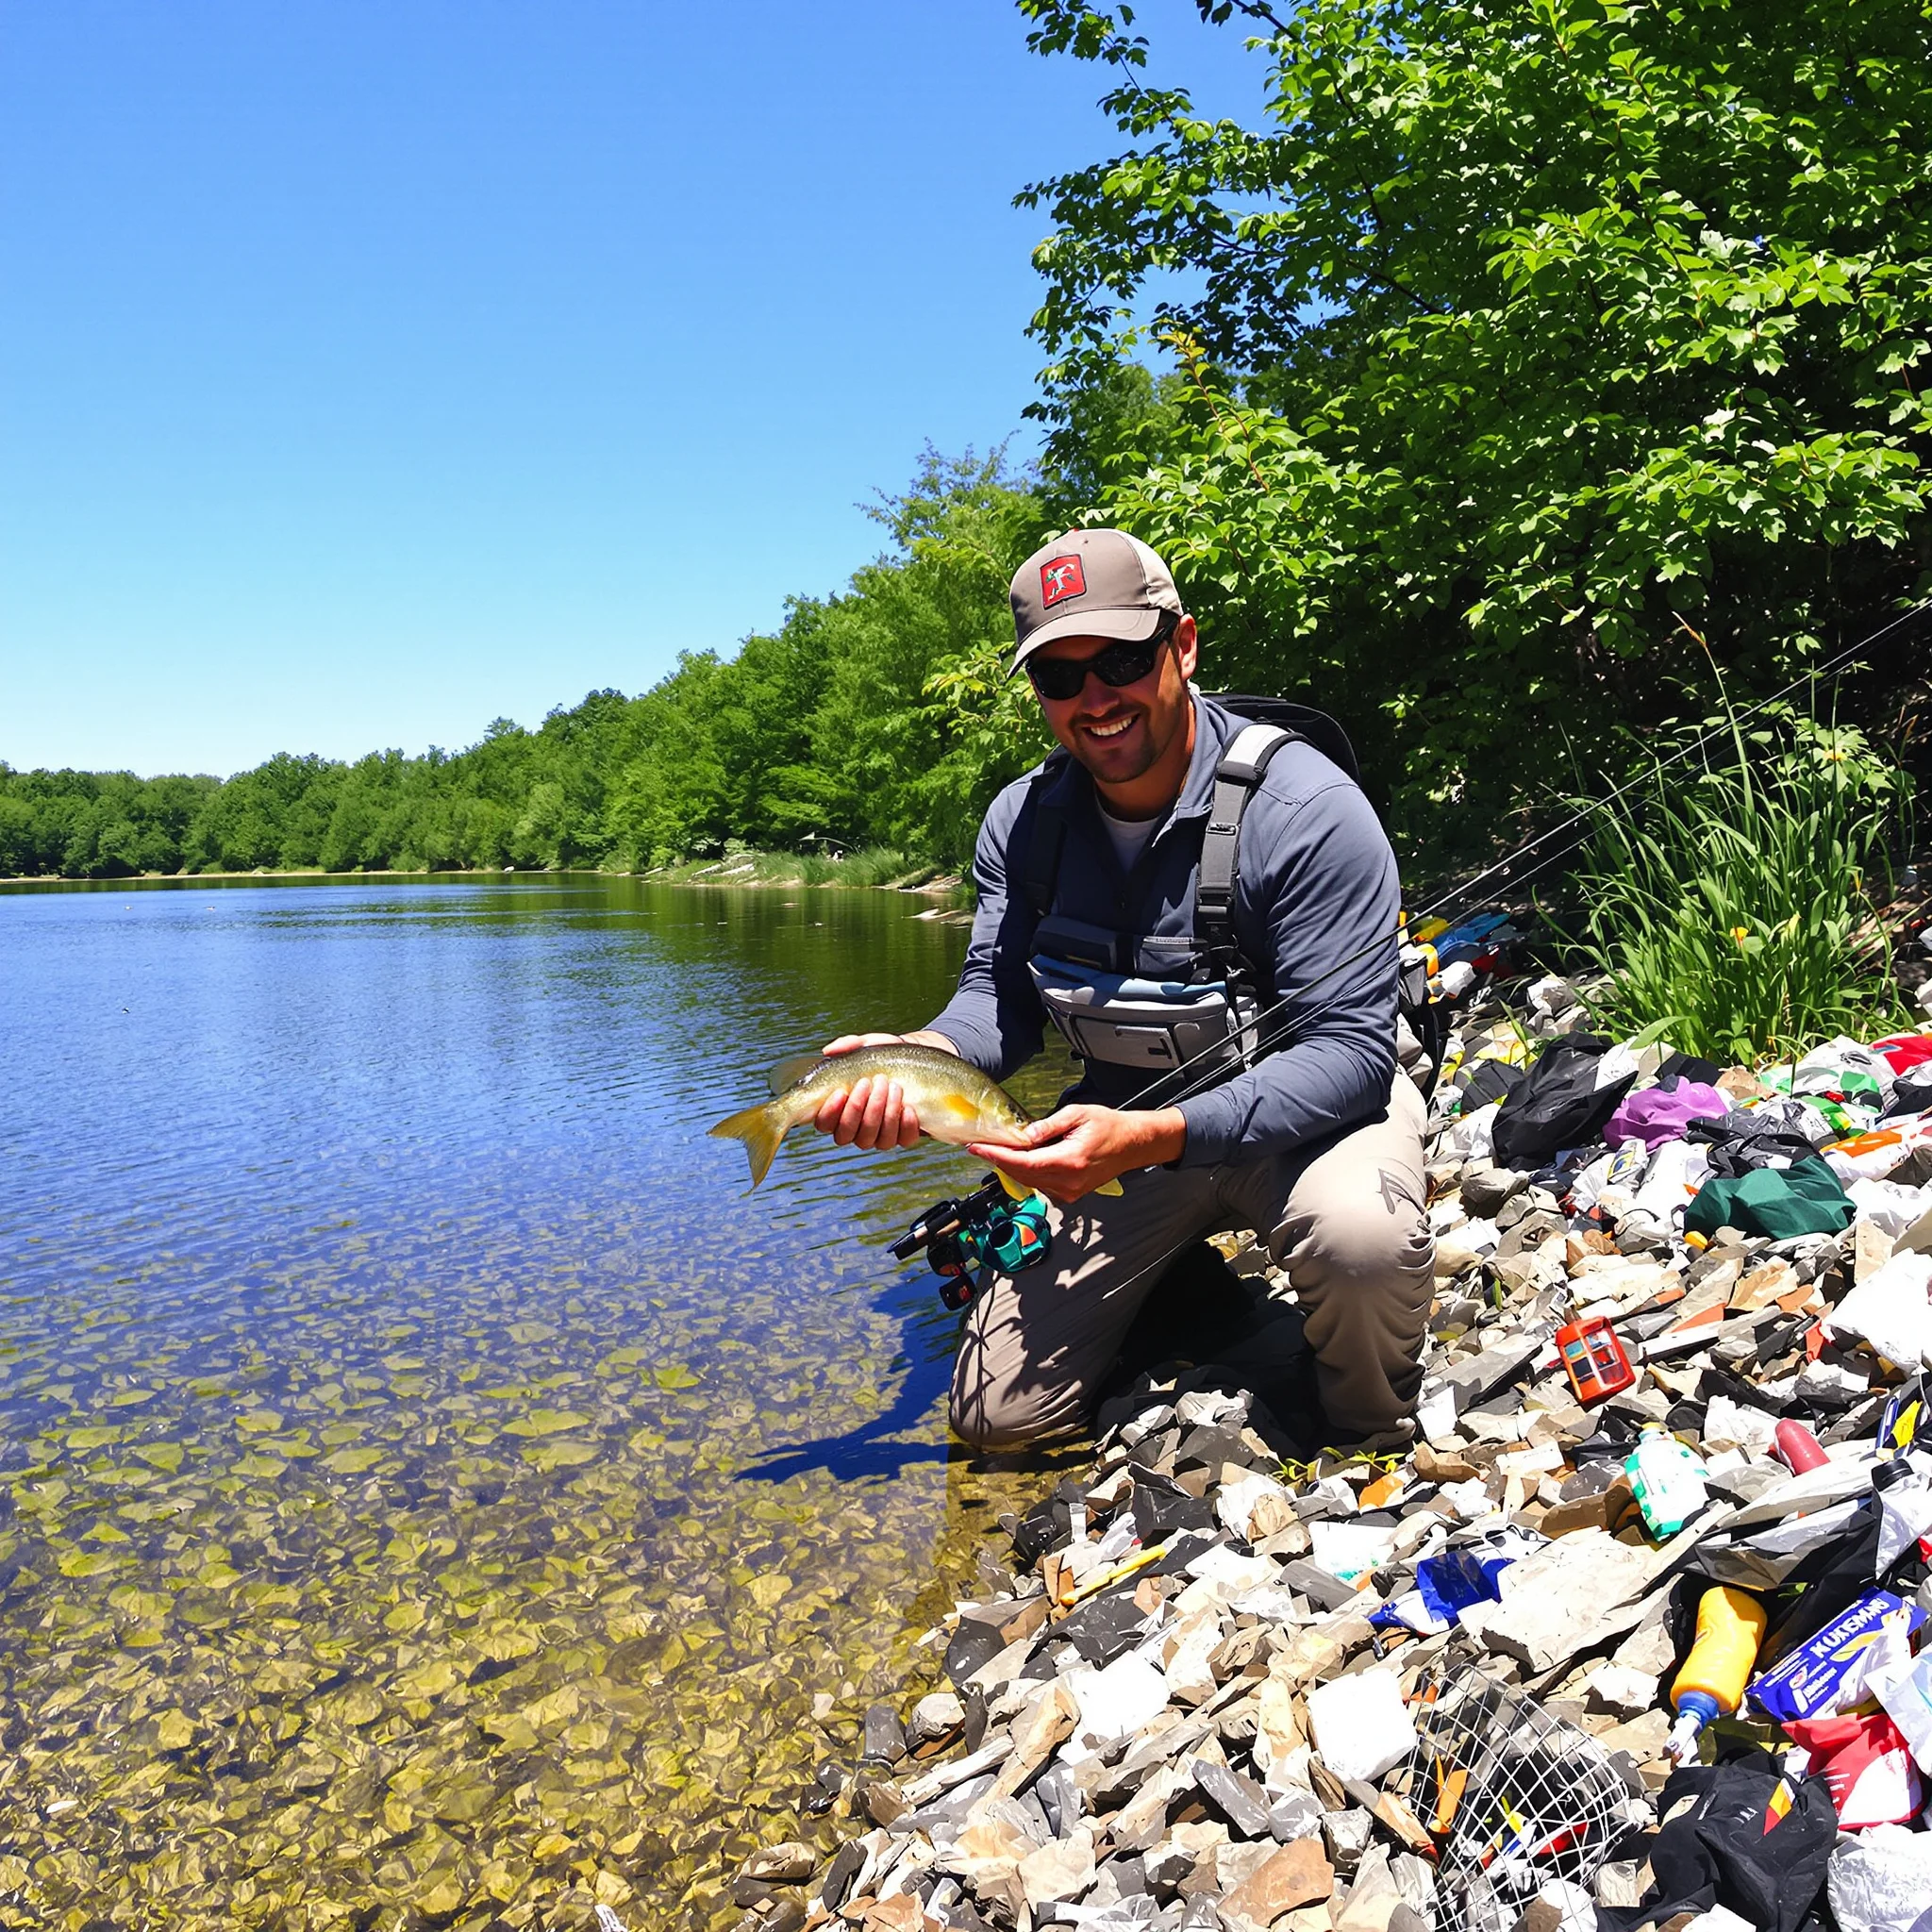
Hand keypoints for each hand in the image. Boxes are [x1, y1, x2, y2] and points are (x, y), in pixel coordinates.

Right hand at [811, 1029, 959, 1150]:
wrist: (915, 1061)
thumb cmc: (882, 1057)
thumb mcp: (867, 1046)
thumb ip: (847, 1046)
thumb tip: (828, 1051)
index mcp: (838, 1111)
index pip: (824, 1123)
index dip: (830, 1112)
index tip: (842, 1091)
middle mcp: (856, 1129)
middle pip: (847, 1133)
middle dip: (859, 1108)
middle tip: (872, 1082)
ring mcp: (879, 1136)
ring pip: (875, 1139)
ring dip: (884, 1113)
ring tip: (894, 1087)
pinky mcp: (903, 1137)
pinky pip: (902, 1140)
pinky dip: (906, 1125)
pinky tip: (909, 1107)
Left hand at [968, 1103, 1185, 1203]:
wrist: (1132, 1144)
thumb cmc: (1109, 1126)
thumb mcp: (1078, 1114)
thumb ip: (1048, 1126)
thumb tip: (1023, 1134)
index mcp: (1070, 1161)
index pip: (1023, 1163)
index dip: (997, 1156)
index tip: (977, 1148)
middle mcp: (1068, 1181)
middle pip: (1022, 1174)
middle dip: (998, 1160)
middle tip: (980, 1145)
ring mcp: (1069, 1191)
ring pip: (1029, 1181)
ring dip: (1012, 1166)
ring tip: (997, 1148)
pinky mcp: (1070, 1194)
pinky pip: (1040, 1184)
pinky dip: (1027, 1171)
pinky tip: (1021, 1157)